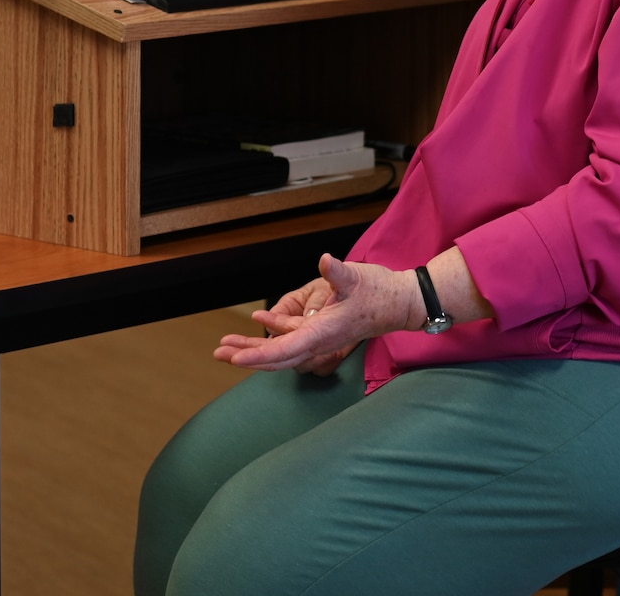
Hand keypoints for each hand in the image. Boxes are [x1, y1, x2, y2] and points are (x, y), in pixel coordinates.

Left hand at [214, 254, 421, 373]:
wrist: (401, 303)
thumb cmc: (381, 292)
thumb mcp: (357, 277)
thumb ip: (338, 272)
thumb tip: (324, 260)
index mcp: (323, 333)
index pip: (285, 349)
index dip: (259, 355)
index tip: (236, 357)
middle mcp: (319, 341)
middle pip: (277, 358)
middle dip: (247, 356)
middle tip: (218, 352)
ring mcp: (320, 339)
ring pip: (281, 352)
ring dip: (255, 349)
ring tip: (227, 345)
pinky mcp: (322, 332)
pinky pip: (291, 340)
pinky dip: (271, 337)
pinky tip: (259, 323)